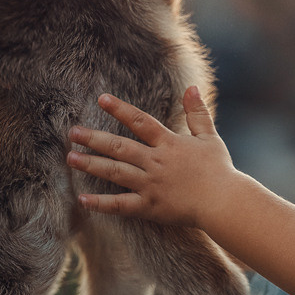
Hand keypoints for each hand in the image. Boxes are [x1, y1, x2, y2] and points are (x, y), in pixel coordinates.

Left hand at [66, 86, 235, 226]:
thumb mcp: (209, 136)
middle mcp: (156, 162)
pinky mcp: (149, 207)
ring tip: (71, 158)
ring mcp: (150, 185)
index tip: (102, 99)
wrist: (224, 201)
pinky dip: (101, 204)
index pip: (140, 121)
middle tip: (72, 132)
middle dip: (94, 138)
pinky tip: (82, 200)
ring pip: (115, 173)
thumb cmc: (219, 169)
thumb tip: (191, 87)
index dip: (121, 109)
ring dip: (91, 164)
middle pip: (119, 147)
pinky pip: (121, 205)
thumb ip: (197, 112)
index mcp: (169, 143)